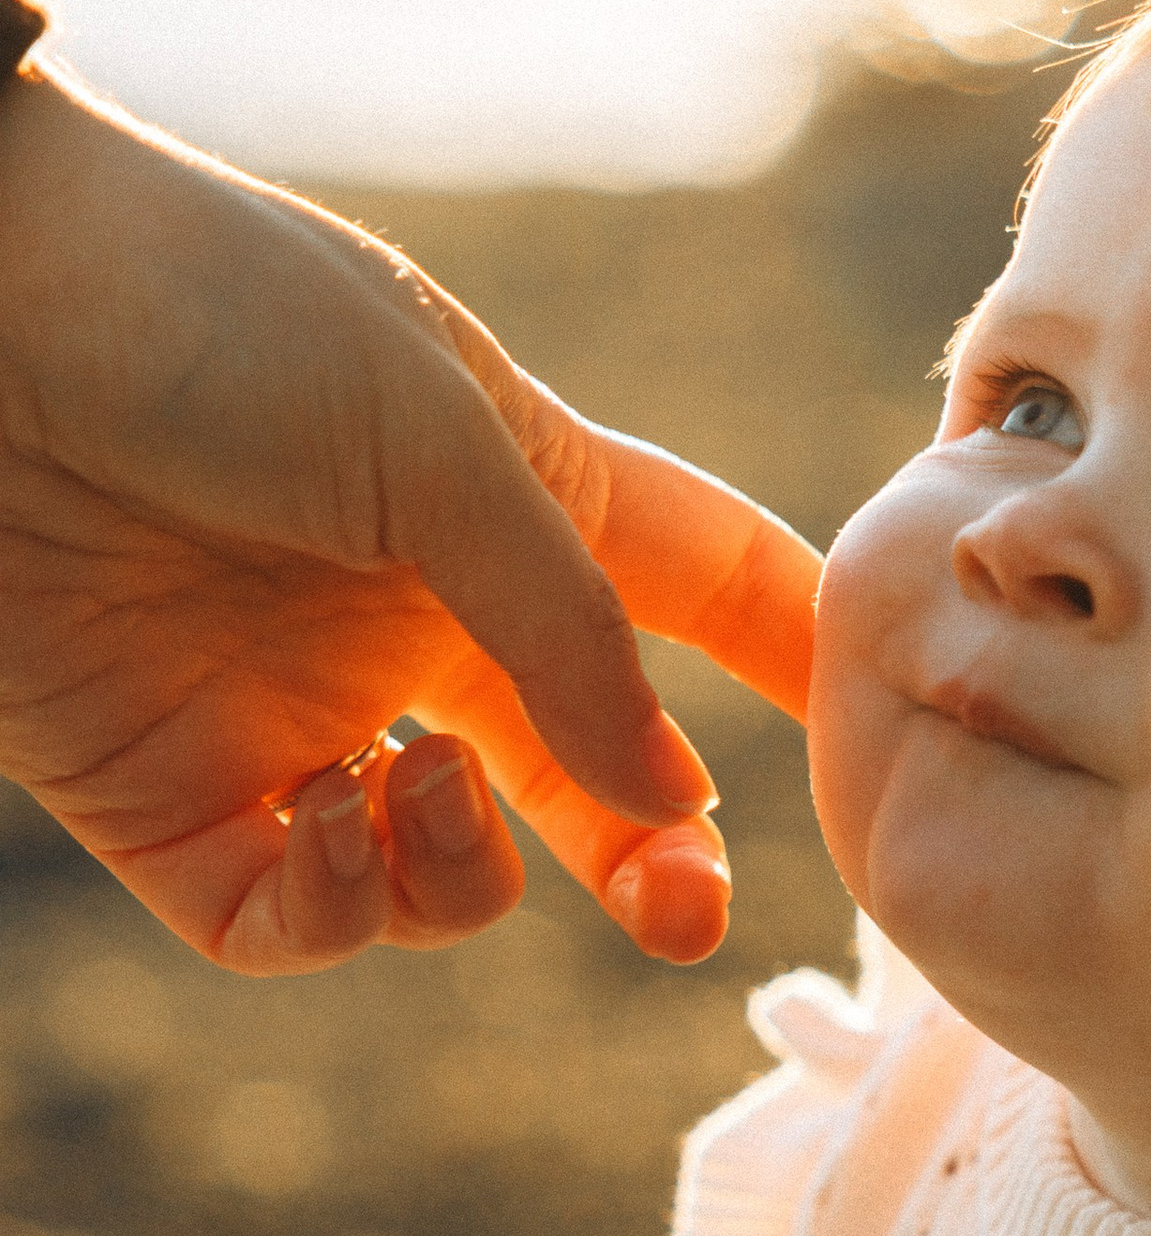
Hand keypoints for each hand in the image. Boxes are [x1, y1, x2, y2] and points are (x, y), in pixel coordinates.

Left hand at [0, 64, 822, 969]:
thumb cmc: (214, 317)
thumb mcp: (445, 443)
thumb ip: (571, 635)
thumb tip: (671, 808)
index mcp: (513, 500)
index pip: (701, 588)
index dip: (800, 658)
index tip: (896, 738)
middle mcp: (418, 621)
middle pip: (587, 779)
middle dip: (656, 863)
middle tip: (684, 915)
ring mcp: (297, 713)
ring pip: (451, 874)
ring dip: (476, 862)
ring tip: (430, 780)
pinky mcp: (169, 799)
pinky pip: (300, 918)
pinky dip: (342, 894)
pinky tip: (331, 804)